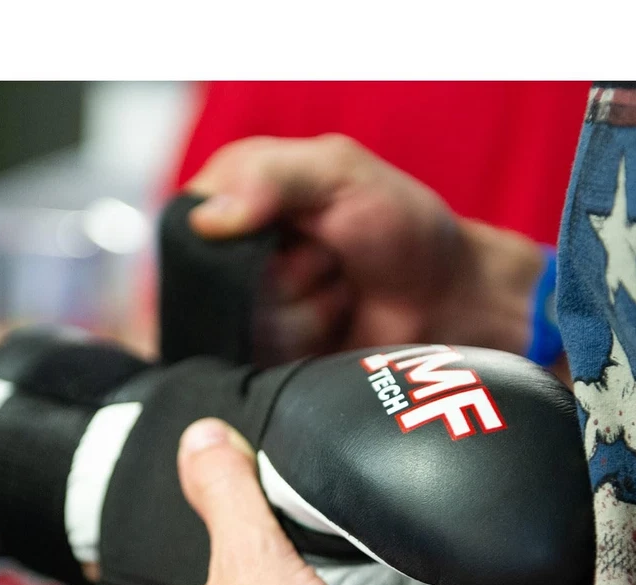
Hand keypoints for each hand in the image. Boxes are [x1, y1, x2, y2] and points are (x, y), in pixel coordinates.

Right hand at [187, 135, 543, 359]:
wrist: (447, 302)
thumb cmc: (400, 228)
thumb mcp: (339, 172)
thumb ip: (271, 176)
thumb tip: (204, 220)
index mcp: (234, 199)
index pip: (188, 223)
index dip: (243, 231)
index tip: (300, 225)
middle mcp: (229, 259)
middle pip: (213, 284)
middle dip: (287, 273)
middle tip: (330, 258)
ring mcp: (244, 314)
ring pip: (241, 325)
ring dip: (307, 309)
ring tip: (341, 292)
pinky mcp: (262, 359)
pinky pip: (258, 362)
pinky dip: (308, 343)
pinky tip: (336, 327)